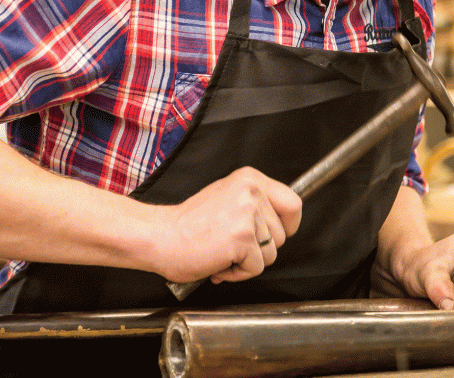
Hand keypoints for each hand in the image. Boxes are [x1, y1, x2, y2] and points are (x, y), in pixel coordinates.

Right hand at [159, 167, 301, 283]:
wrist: (159, 236)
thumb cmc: (188, 225)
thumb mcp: (226, 198)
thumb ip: (253, 205)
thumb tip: (280, 226)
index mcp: (250, 179)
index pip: (293, 203)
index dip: (287, 225)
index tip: (273, 234)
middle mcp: (252, 192)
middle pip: (282, 235)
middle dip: (260, 248)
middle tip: (231, 246)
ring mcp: (248, 214)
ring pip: (271, 254)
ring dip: (247, 262)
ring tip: (222, 252)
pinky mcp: (242, 238)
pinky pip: (256, 268)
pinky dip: (237, 273)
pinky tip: (218, 261)